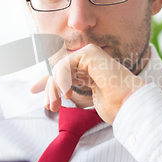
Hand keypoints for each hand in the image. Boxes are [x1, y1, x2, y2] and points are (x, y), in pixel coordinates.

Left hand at [30, 44, 145, 123]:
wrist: (130, 105)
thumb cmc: (114, 106)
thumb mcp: (83, 99)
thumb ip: (66, 91)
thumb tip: (43, 88)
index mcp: (89, 70)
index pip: (62, 73)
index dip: (46, 82)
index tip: (32, 90)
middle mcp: (89, 60)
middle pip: (58, 71)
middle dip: (50, 90)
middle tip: (50, 107)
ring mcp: (90, 55)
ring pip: (59, 69)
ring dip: (54, 88)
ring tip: (56, 105)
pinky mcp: (89, 53)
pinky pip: (65, 65)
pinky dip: (62, 80)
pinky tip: (68, 93)